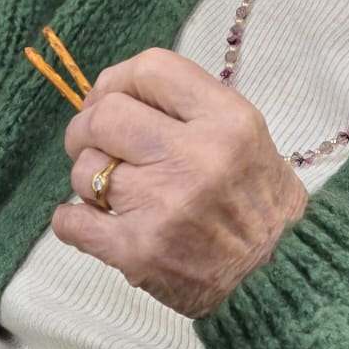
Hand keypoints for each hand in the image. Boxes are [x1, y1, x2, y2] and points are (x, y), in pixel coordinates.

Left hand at [53, 48, 307, 317]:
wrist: (278, 279)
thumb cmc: (259, 199)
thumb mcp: (245, 133)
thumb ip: (187, 106)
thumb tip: (115, 92)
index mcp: (227, 121)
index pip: (151, 69)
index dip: (118, 78)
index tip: (109, 95)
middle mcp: (194, 158)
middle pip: (106, 114)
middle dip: (88, 125)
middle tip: (92, 139)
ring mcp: (163, 206)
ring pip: (86, 168)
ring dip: (87, 175)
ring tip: (109, 187)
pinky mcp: (138, 252)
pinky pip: (72, 221)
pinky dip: (70, 219)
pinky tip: (87, 218)